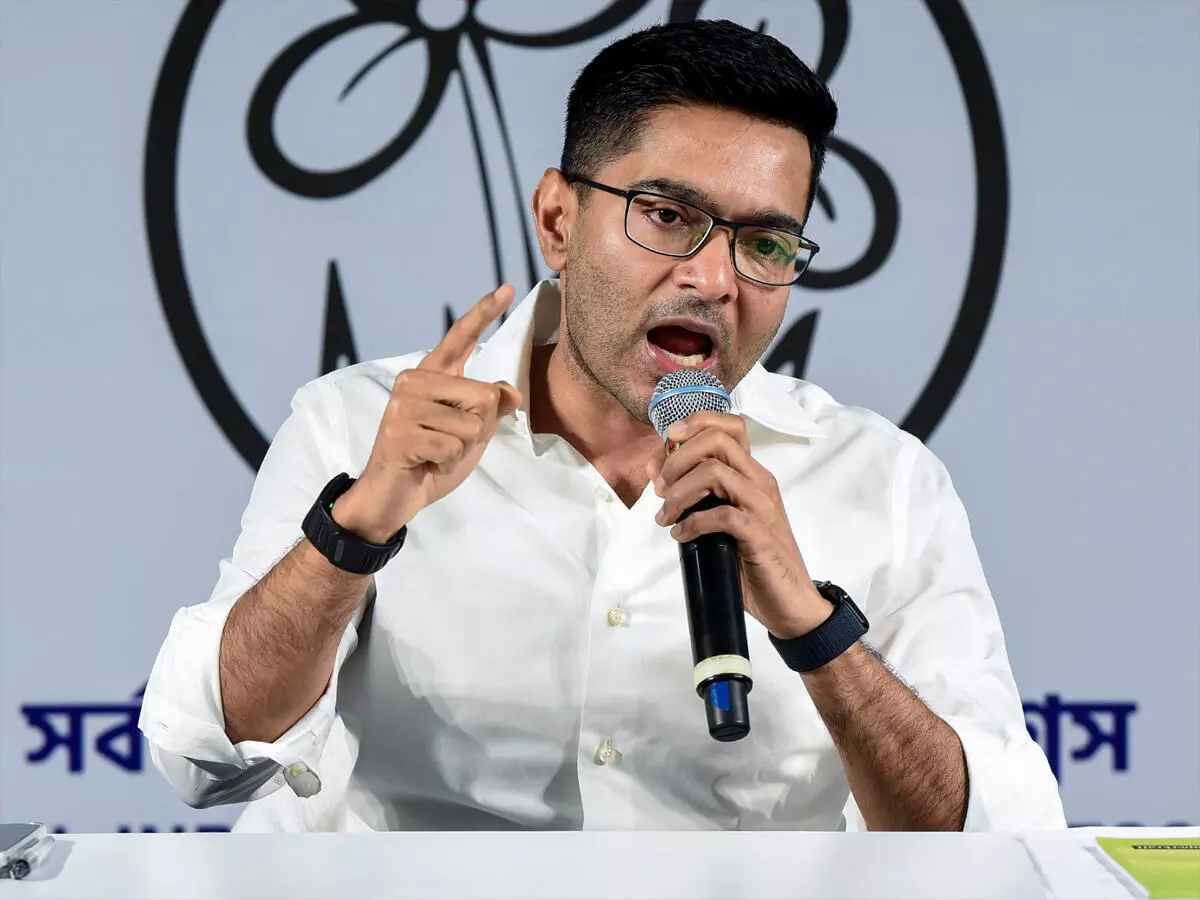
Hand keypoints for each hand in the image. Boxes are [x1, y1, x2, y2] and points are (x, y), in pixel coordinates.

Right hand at [332, 285, 522, 541]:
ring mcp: (402, 406)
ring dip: (461, 449)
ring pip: (471, 425)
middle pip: (483, 396)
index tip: (507, 289)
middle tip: (448, 443)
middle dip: (479, 429)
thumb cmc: (431, 461)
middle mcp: (413, 382)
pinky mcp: (399, 432)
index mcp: (431, 377)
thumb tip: (510, 393)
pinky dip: (448, 462)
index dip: (483, 314)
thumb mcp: (470, 433)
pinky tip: (426, 463)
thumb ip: (489, 410)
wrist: (392, 497)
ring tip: (434, 453)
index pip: (460, 339)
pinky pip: (453, 446)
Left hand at [648, 411, 831, 638]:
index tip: (668, 439)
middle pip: (717, 441)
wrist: (790, 602)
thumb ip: (696, 496)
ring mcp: (762, 507)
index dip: (695, 423)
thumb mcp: (720, 521)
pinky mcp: (760, 535)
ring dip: (680, 492)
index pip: (730, 426)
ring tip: (667, 517)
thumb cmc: (754, 561)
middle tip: (660, 490)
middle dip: (677, 459)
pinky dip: (693, 523)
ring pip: (715, 472)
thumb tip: (656, 474)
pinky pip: (722, 515)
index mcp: (752, 474)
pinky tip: (682, 535)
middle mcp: (760, 482)